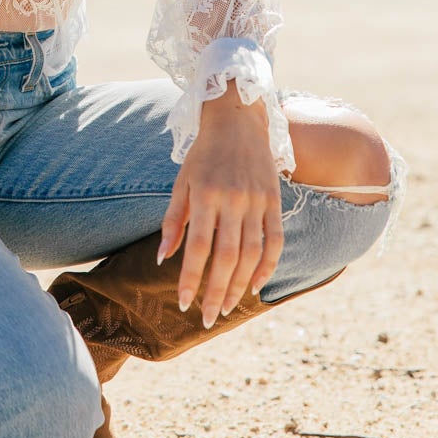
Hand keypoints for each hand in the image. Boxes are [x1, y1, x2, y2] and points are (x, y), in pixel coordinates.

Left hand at [156, 90, 282, 324]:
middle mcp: (233, 200)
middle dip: (215, 291)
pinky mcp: (274, 200)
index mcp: (205, 196)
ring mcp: (257, 201)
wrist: (238, 120)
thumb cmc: (203, 154)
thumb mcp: (182, 183)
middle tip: (207, 317)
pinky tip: (256, 284)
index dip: (190, 278)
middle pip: (227, 256)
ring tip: (227, 307)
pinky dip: (268, 265)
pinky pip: (275, 239)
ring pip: (251, 253)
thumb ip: (173, 221)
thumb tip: (162, 258)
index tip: (183, 303)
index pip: (197, 247)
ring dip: (239, 284)